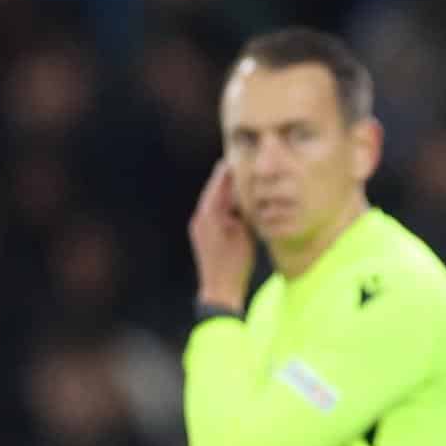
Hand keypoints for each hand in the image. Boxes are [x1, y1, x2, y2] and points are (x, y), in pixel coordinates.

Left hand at [189, 160, 253, 309]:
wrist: (219, 289)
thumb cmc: (235, 263)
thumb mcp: (244, 232)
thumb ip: (243, 209)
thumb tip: (246, 192)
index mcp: (209, 213)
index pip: (219, 182)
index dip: (230, 169)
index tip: (239, 156)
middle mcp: (200, 216)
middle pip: (214, 189)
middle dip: (227, 178)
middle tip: (241, 164)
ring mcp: (199, 226)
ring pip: (213, 201)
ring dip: (225, 191)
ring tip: (241, 182)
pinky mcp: (202, 234)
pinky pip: (212, 212)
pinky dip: (223, 204)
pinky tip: (235, 205)